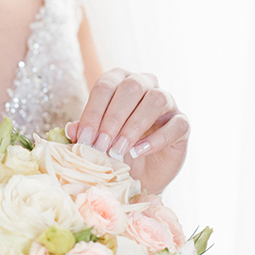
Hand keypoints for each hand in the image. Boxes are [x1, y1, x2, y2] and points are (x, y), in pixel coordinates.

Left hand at [65, 68, 189, 194]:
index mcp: (119, 80)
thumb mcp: (96, 139)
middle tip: (101, 145)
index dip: (93, 111)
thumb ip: (85, 131)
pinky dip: (156, 139)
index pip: (105, 85)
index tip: (84, 138)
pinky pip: (176, 124)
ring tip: (118, 150)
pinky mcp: (182, 123)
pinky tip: (139, 152)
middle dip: (113, 118)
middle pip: (131, 87)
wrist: (140, 173)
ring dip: (134, 126)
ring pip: (156, 99)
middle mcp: (145, 84)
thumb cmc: (114, 148)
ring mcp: (168, 102)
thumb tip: (72, 129)